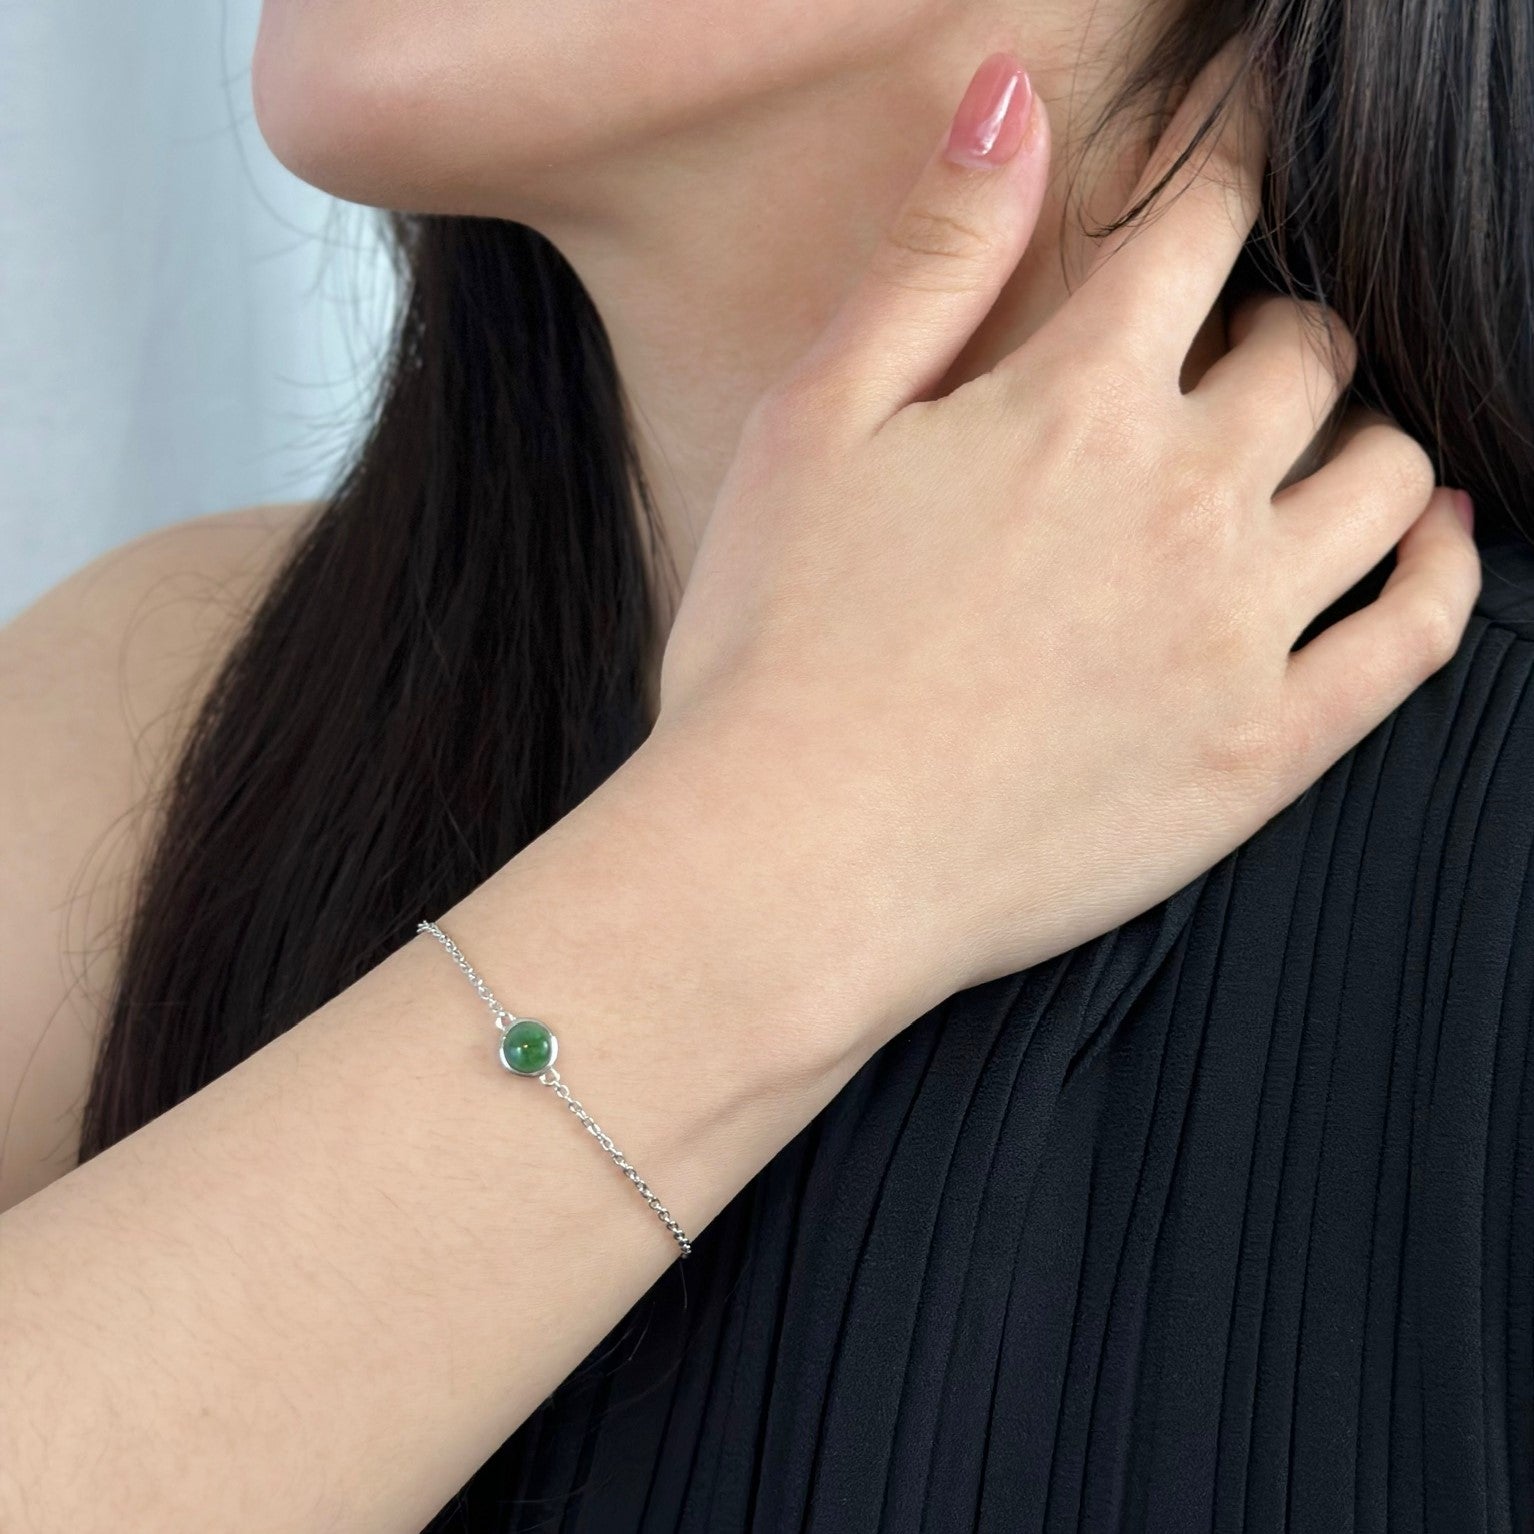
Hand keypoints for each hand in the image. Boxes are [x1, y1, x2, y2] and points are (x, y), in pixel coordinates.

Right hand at [644, 40, 1480, 1035]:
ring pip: (1386, 476)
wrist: (792, 859)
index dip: (1216, 184)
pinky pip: (1414, 636)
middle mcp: (1185, 496)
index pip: (1198, 236)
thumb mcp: (816, 424)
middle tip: (1233, 359)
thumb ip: (932, 258)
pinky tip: (1429, 538)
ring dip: (1362, 438)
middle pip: (1307, 353)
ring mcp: (1238, 628)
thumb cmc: (776, 647)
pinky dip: (1442, 566)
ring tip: (1310, 454)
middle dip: (1278, 331)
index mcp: (1074, 402)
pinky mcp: (1261, 750)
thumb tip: (1011, 98)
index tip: (1224, 178)